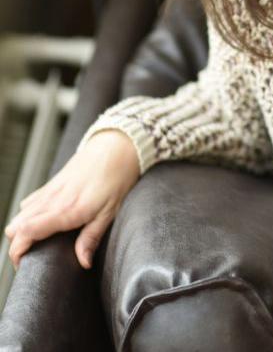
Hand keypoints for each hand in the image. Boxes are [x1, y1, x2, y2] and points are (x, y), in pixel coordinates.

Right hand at [4, 129, 139, 270]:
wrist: (117, 146)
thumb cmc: (118, 177)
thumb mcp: (111, 211)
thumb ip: (92, 237)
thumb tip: (83, 263)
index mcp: (67, 210)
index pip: (26, 232)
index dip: (18, 252)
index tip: (24, 265)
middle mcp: (53, 200)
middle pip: (15, 227)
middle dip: (18, 245)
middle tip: (34, 256)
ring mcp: (50, 190)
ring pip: (20, 215)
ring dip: (22, 230)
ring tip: (40, 241)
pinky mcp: (52, 183)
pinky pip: (30, 202)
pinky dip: (29, 214)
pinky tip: (45, 220)